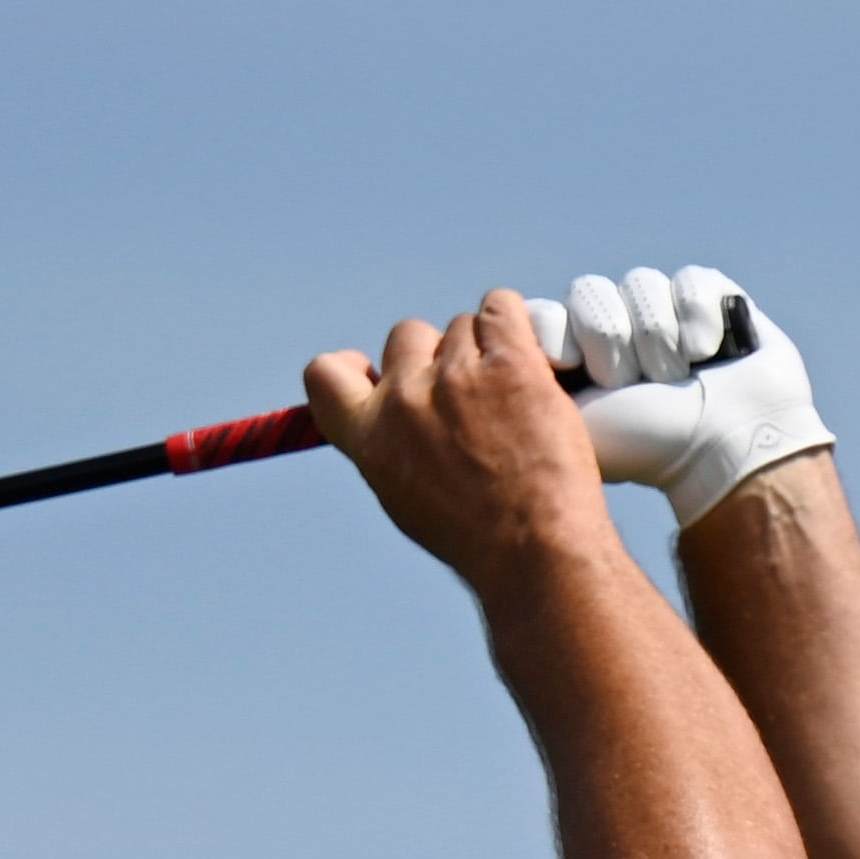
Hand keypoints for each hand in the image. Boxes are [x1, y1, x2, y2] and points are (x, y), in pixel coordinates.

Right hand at [303, 291, 616, 593]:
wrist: (534, 550)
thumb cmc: (477, 538)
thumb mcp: (406, 500)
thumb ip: (390, 449)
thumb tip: (392, 421)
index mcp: (370, 437)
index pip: (325, 375)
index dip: (354, 366)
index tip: (379, 374)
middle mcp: (405, 399)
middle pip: (407, 336)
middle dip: (436, 355)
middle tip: (472, 396)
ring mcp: (456, 377)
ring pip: (462, 326)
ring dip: (484, 348)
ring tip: (513, 396)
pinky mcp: (510, 362)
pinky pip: (501, 308)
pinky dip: (513, 322)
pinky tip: (528, 351)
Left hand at [544, 266, 833, 529]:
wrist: (724, 452)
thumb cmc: (643, 446)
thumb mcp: (566, 420)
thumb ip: (520, 384)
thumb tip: (494, 342)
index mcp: (571, 357)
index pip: (543, 313)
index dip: (560, 337)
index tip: (578, 375)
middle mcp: (612, 329)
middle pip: (588, 293)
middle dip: (610, 342)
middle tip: (630, 387)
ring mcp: (660, 312)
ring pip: (638, 285)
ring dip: (656, 337)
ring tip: (675, 378)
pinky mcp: (708, 299)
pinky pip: (689, 281)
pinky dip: (697, 319)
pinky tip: (707, 355)